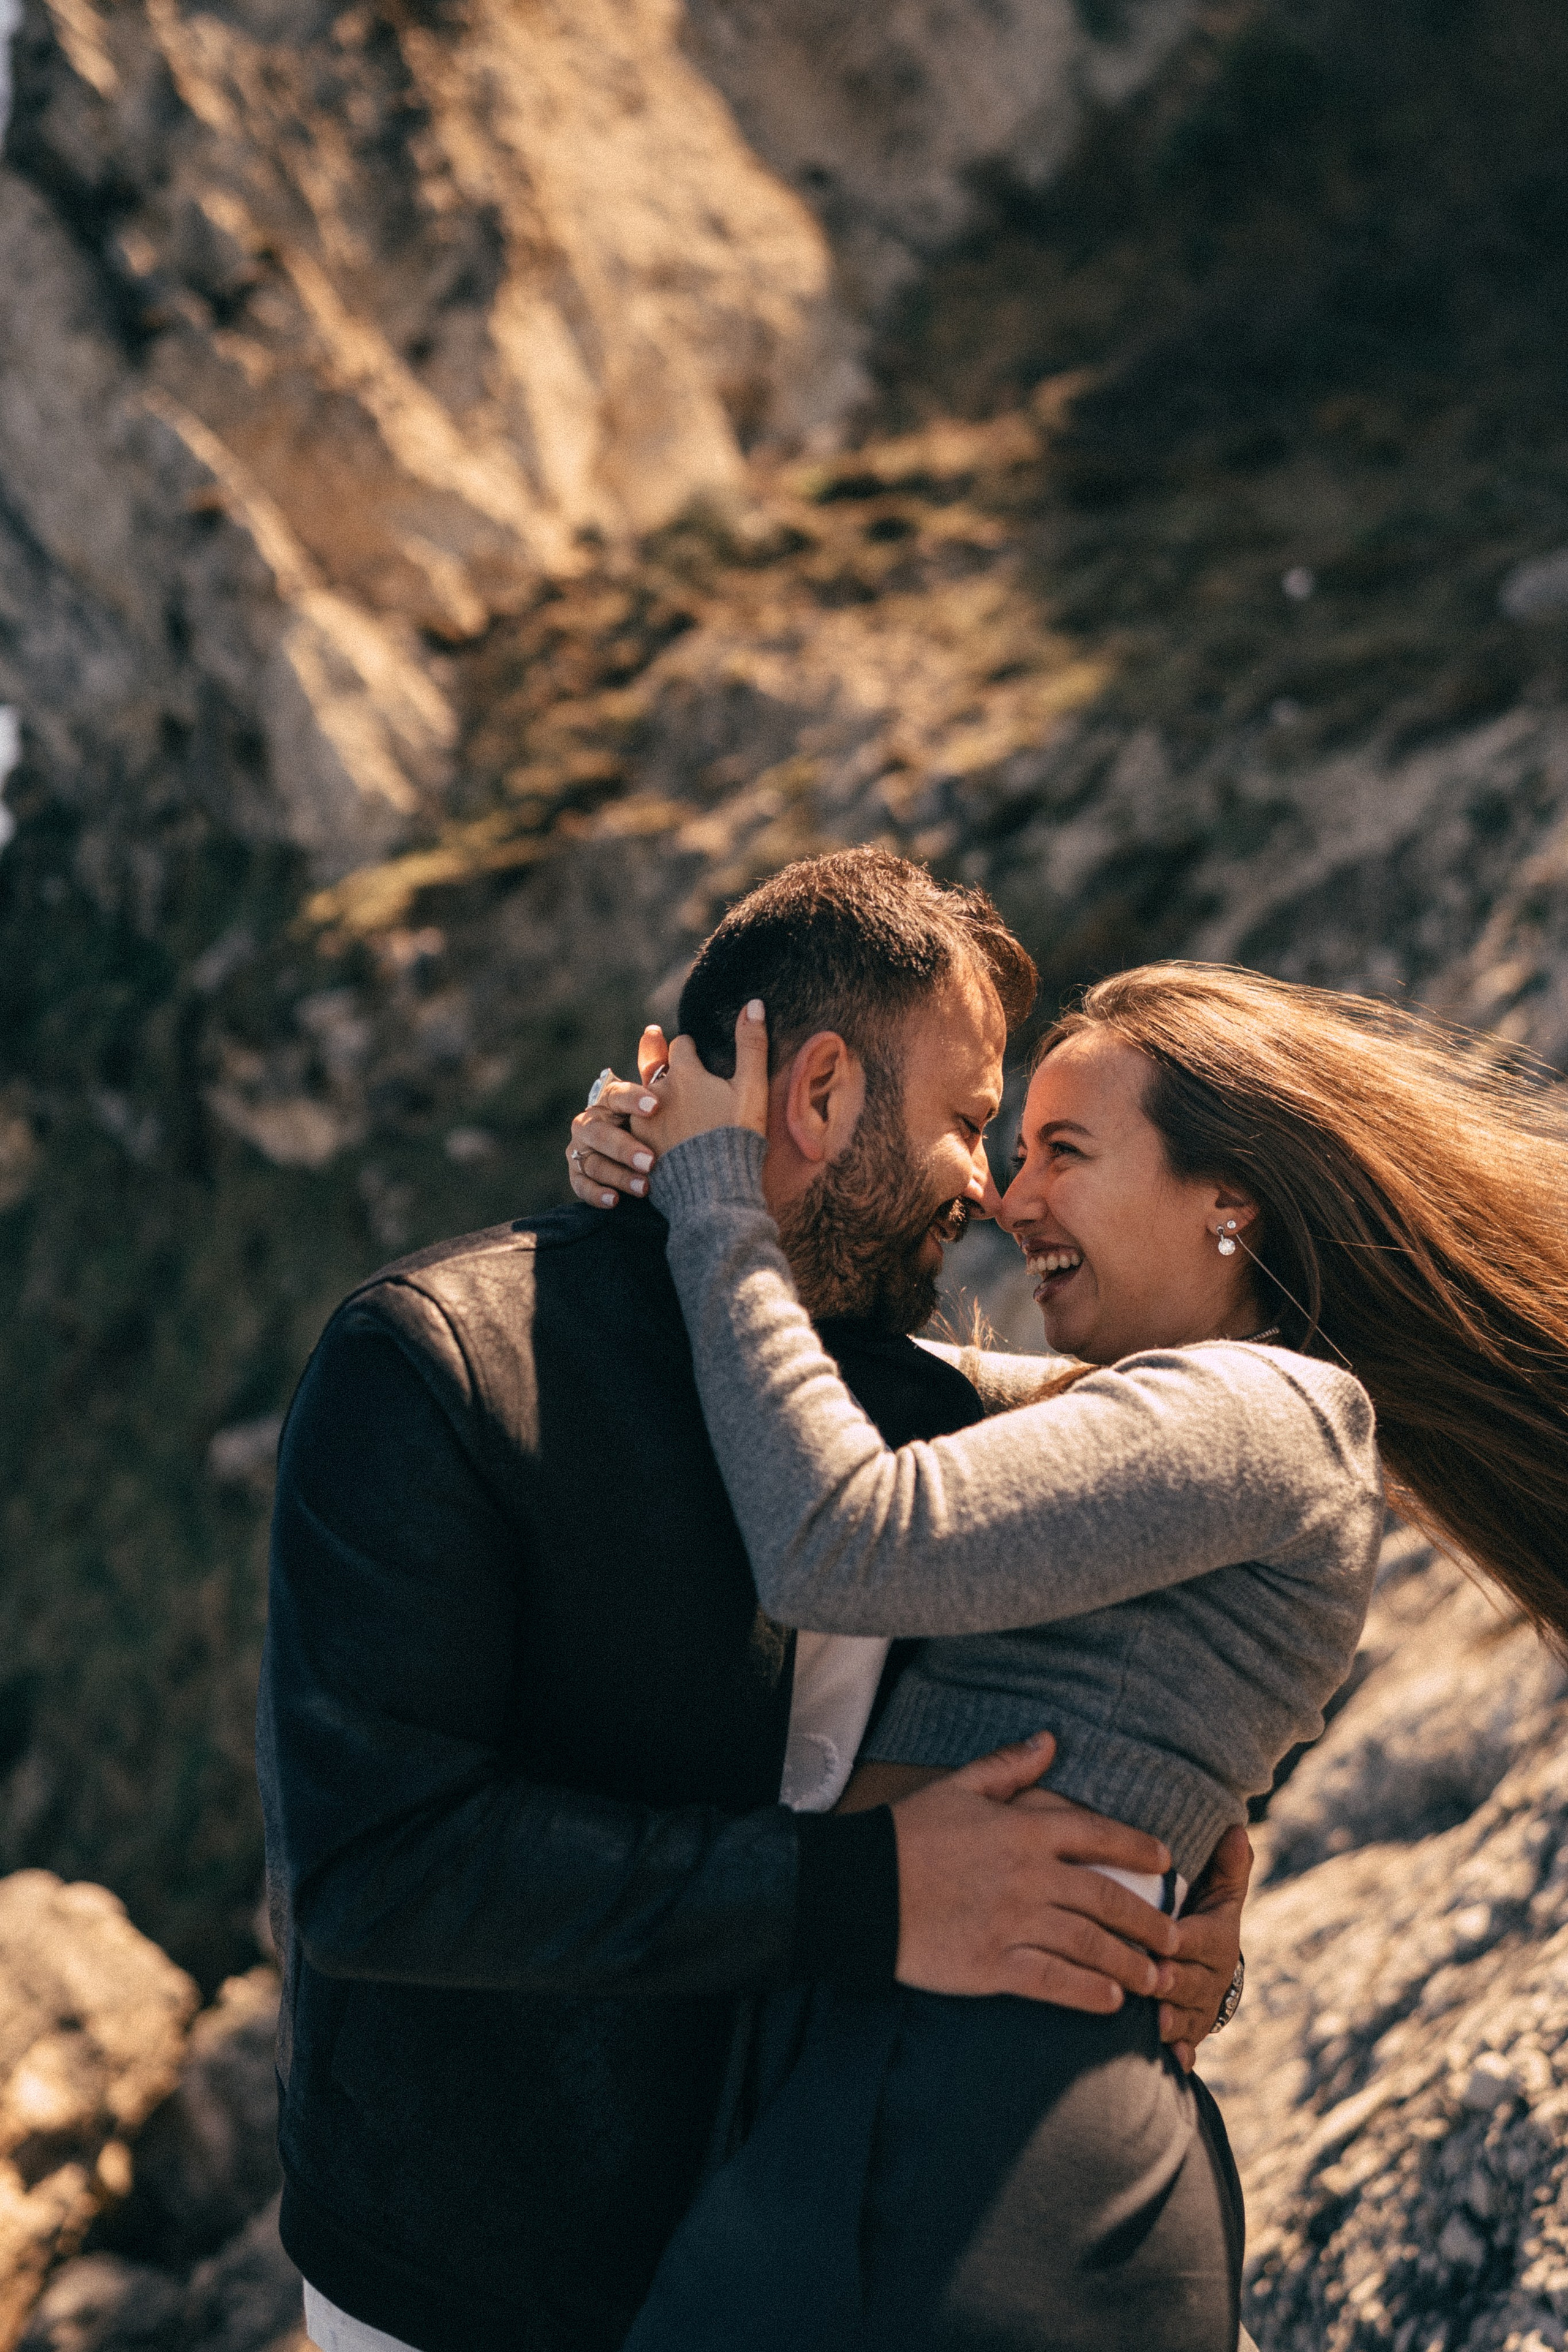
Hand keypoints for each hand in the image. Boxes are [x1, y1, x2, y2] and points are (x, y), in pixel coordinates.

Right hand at [565, 1027, 669, 1206]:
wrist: (640, 1153)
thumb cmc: (653, 1122)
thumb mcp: (656, 1096)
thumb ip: (655, 1066)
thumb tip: (656, 1029)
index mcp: (608, 1100)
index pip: (615, 1095)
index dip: (634, 1099)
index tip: (657, 1106)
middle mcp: (589, 1122)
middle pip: (599, 1133)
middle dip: (625, 1147)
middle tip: (652, 1161)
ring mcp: (580, 1150)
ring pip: (592, 1162)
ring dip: (617, 1175)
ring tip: (645, 1187)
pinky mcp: (578, 1175)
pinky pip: (581, 1185)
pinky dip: (597, 1193)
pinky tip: (615, 1201)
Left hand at [652, 1002, 769, 1151]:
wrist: (713, 1187)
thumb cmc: (736, 1134)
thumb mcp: (752, 1087)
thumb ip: (751, 1045)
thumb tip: (753, 1003)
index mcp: (684, 1073)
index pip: (681, 1047)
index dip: (691, 1048)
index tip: (696, 1053)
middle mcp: (656, 1091)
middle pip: (657, 1069)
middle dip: (665, 1066)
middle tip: (664, 1056)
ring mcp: (643, 1120)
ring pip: (644, 1100)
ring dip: (654, 1100)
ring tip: (668, 1110)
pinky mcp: (637, 1148)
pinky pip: (639, 1129)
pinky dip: (650, 1129)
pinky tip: (662, 1139)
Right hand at [891, 1734, 1180, 2007]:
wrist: (860, 1889)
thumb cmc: (908, 1834)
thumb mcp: (957, 1787)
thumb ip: (1009, 1767)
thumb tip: (1050, 1739)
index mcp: (1023, 1830)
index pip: (1097, 1835)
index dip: (1137, 1847)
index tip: (1165, 1861)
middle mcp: (1029, 1878)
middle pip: (1106, 1899)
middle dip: (1148, 1921)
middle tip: (1177, 1939)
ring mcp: (1013, 1924)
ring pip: (1090, 1945)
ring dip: (1129, 1964)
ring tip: (1155, 1979)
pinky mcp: (993, 1965)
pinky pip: (1054, 1982)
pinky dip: (1088, 1994)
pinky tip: (1111, 2002)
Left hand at [1157, 1823, 1251, 2068]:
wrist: (1204, 1966)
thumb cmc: (1201, 1917)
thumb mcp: (1217, 1891)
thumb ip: (1225, 1865)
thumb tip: (1236, 1829)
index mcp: (1217, 1941)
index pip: (1202, 1940)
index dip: (1184, 1942)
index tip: (1165, 1941)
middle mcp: (1211, 1979)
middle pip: (1193, 1981)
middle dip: (1174, 1982)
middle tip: (1152, 1980)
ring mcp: (1201, 2010)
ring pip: (1188, 2017)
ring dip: (1173, 2021)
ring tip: (1154, 2022)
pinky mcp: (1189, 2035)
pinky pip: (1188, 2048)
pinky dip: (1181, 2055)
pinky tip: (1173, 2061)